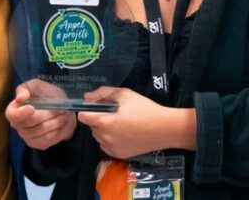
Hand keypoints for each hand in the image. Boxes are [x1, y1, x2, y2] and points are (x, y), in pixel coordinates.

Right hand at [5, 83, 76, 149]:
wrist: (64, 109)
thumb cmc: (48, 95)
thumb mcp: (38, 86)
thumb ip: (26, 88)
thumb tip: (20, 97)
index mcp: (15, 109)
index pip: (11, 114)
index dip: (20, 113)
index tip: (32, 108)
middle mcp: (18, 125)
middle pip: (30, 122)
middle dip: (47, 113)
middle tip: (58, 107)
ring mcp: (27, 136)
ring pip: (41, 129)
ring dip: (55, 120)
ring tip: (61, 114)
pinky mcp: (38, 144)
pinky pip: (48, 138)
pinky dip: (57, 129)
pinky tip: (60, 123)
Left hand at [77, 86, 195, 158]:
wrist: (165, 129)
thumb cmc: (145, 109)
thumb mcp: (125, 94)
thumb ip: (104, 93)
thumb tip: (87, 97)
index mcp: (106, 123)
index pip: (83, 117)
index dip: (87, 109)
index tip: (96, 106)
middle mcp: (106, 138)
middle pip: (91, 126)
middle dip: (98, 118)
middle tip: (113, 113)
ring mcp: (112, 149)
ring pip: (98, 136)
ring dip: (102, 129)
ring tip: (119, 123)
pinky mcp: (119, 155)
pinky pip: (105, 146)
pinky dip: (109, 139)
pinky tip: (122, 133)